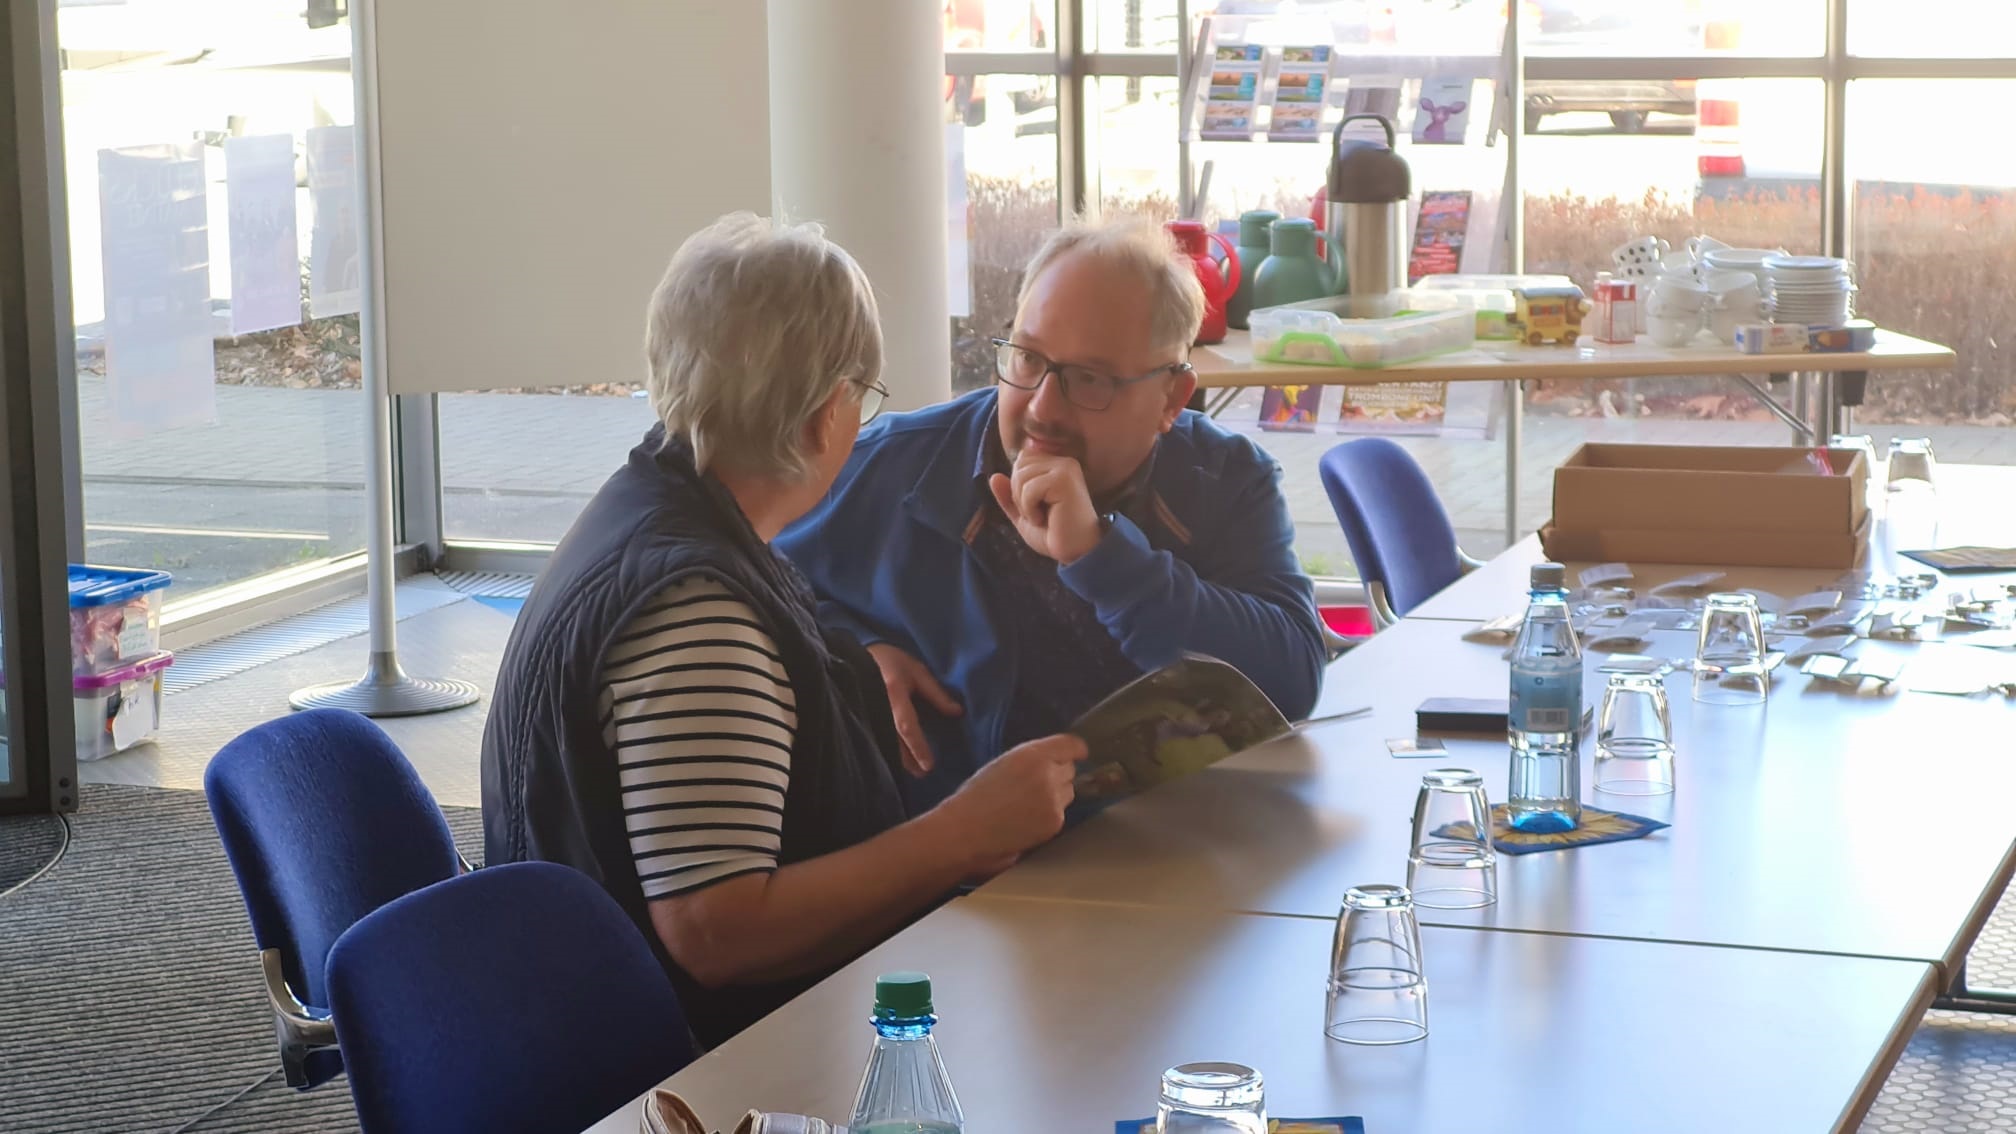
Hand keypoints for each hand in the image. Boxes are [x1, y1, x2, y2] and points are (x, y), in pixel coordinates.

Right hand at [867, 643, 961, 777]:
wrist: (853, 657)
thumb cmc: (890, 662)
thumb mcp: (917, 671)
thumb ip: (936, 693)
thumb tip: (957, 713)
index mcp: (895, 695)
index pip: (908, 727)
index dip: (918, 747)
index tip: (928, 765)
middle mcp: (879, 708)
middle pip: (894, 742)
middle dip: (908, 760)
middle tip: (922, 773)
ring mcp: (867, 714)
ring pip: (883, 744)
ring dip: (898, 759)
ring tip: (912, 770)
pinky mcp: (861, 718)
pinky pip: (875, 738)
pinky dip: (887, 750)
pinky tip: (894, 758)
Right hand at [933, 733, 1085, 867]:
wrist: (966, 830)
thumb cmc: (977, 795)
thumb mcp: (1004, 762)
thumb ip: (1031, 758)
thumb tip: (1055, 759)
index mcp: (1032, 754)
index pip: (1070, 745)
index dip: (1076, 750)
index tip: (1079, 754)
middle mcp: (1048, 774)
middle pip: (1070, 769)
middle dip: (1058, 775)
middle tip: (1036, 786)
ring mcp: (1053, 800)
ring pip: (1069, 792)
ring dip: (1057, 795)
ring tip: (1029, 805)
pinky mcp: (1055, 822)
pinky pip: (1061, 813)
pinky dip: (1049, 815)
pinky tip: (1028, 820)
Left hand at [988, 452, 1103, 564]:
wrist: (1076, 553)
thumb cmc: (1054, 534)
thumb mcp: (1023, 514)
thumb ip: (1008, 496)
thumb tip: (993, 477)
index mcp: (1056, 465)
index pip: (1021, 460)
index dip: (1018, 486)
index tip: (1037, 506)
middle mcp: (1063, 462)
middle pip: (1019, 465)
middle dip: (1018, 494)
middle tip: (1039, 513)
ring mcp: (1065, 469)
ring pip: (1021, 476)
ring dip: (1024, 504)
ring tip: (1043, 517)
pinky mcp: (1063, 480)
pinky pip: (1028, 489)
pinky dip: (1030, 509)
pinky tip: (1046, 519)